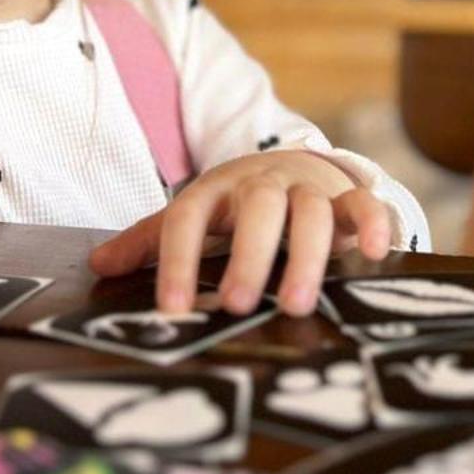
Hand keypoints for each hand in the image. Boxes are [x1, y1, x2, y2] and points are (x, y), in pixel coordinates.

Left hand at [88, 150, 392, 316]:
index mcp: (215, 190)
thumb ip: (150, 240)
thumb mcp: (195, 215)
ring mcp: (307, 187)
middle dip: (247, 257)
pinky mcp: (346, 196)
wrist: (296, 163)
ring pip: (310, 211)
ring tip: (294, 304)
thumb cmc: (237, 205)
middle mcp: (262, 184)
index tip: (171, 310)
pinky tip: (375, 253)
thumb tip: (97, 264)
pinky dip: (372, 222)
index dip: (176, 262)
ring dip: (305, 255)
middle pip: (257, 210)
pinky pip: (363, 203)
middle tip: (235, 306)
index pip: (188, 219)